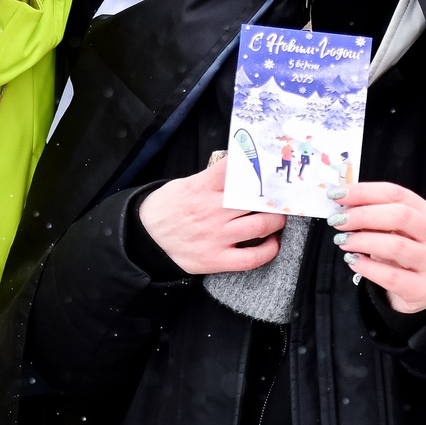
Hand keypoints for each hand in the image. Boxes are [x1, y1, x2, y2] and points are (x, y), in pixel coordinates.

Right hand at [139, 157, 285, 275]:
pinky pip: (252, 257)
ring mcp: (216, 236)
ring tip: (278, 218)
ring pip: (261, 226)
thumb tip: (238, 171)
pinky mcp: (217, 259)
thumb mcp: (183, 184)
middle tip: (281, 197)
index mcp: (202, 188)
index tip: (268, 165)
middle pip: (256, 199)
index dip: (256, 165)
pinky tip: (272, 242)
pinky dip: (268, 250)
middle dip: (274, 197)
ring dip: (277, 221)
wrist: (145, 240)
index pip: (235, 169)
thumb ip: (210, 179)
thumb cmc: (165, 210)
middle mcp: (212, 211)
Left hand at [333, 180, 425, 313]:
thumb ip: (376, 217)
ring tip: (342, 242)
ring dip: (362, 241)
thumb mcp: (396, 232)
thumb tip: (342, 206)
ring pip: (396, 246)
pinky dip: (367, 267)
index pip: (397, 194)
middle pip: (401, 216)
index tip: (337, 195)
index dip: (364, 192)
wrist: (423, 293)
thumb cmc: (403, 256)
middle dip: (363, 215)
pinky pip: (391, 277)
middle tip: (337, 220)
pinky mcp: (424, 289)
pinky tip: (353, 261)